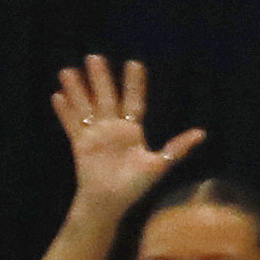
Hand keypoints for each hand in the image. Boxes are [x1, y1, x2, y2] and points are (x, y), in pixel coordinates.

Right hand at [49, 52, 198, 217]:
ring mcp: (95, 136)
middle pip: (106, 97)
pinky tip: (57, 96)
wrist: (108, 203)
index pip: (134, 101)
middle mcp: (113, 129)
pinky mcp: (80, 145)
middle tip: (94, 57)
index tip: (134, 64)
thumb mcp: (159, 164)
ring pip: (85, 106)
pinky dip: (65, 111)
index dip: (134, 83)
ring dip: (77, 89)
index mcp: (132, 131)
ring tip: (66, 71)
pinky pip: (71, 124)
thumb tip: (202, 133)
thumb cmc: (134, 187)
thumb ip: (177, 147)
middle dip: (100, 78)